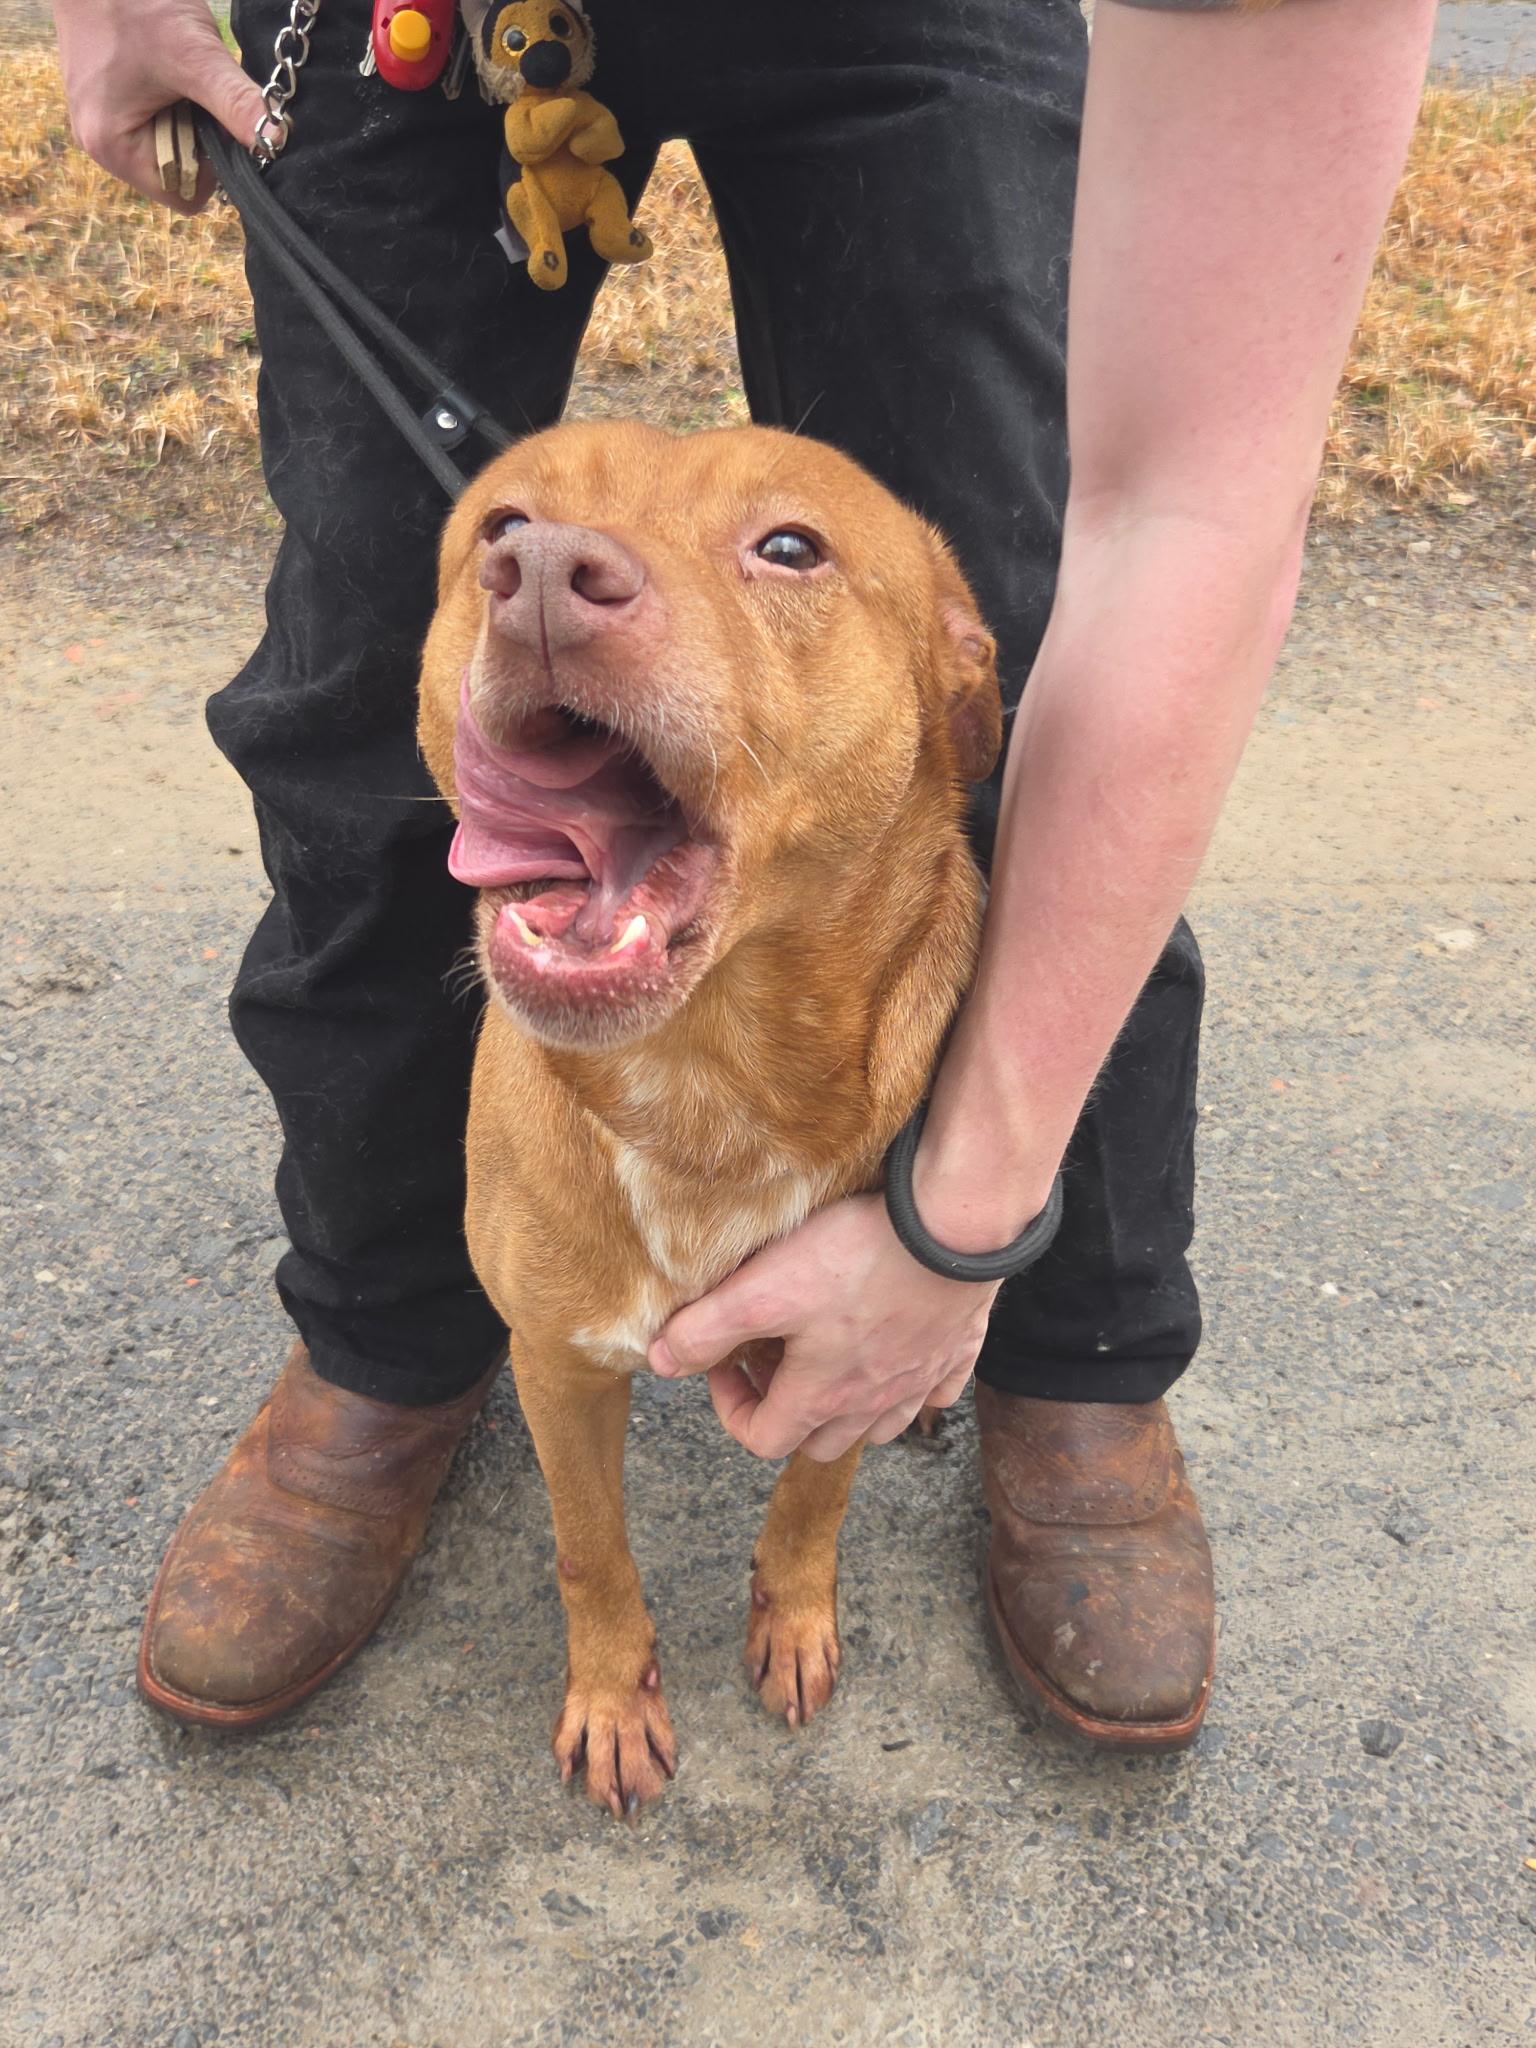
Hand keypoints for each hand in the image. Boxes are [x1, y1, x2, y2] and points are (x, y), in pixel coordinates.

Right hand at [51, 0, 267, 214]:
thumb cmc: (134, 2)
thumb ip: (236, 103)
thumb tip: (278, 139)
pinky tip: (167, 67)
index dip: (212, 168)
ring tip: (178, 73)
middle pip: (178, 172)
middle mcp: (100, 144)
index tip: (218, 121)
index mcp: (112, 148)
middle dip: (199, 138)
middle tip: (197, 90)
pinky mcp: (108, 99)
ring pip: (169, 144)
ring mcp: (100, 121)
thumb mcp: (194, 57)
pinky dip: (172, 99)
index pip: (183, 195)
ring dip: (187, 116)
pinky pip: (155, 119)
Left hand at [647, 1193, 1000, 1463]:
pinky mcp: (957, 1350)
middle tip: (774, 1357)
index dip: (730, 1409)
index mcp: (821, 1396)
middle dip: (787, 1411)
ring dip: (846, 1406)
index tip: (724, 1363)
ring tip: (827, 1355)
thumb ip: (705, 1328)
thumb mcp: (762, 1287)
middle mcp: (873, 1402)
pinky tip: (898, 1351)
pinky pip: (935, 1392)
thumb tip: (660, 1361)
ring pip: (879, 1425)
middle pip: (821, 1443)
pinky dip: (912, 1386)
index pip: (762, 1441)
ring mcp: (920, 1380)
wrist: (952, 1230)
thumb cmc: (856, 1256)